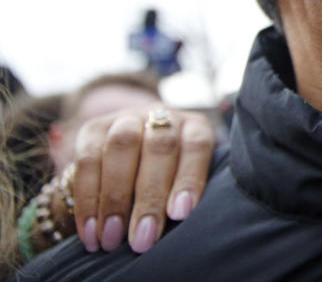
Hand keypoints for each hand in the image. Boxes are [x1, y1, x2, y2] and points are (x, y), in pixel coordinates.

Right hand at [70, 106, 215, 252]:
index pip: (197, 146)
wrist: (131, 156)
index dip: (189, 179)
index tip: (181, 214)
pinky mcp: (93, 129)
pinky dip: (87, 200)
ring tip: (111, 238)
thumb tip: (180, 230)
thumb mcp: (184, 181)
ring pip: (121, 147)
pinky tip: (90, 231)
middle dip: (149, 198)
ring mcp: (127, 119)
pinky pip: (86, 160)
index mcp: (194, 127)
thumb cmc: (169, 180)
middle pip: (159, 147)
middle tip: (142, 240)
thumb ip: (185, 197)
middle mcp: (163, 118)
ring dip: (114, 198)